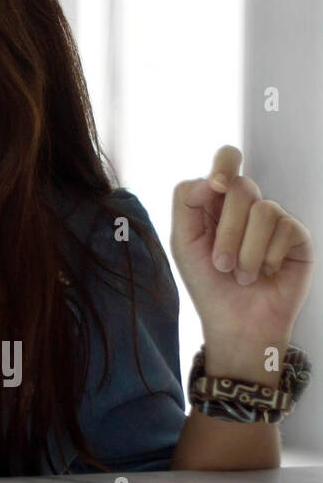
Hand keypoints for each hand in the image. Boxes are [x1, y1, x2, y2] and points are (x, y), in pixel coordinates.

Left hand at [170, 145, 314, 349]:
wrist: (237, 322)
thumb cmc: (208, 283)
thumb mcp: (184, 242)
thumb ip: (187, 203)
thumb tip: (211, 179)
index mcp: (217, 202)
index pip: (228, 160)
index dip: (224, 164)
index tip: (215, 186)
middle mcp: (248, 206)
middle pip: (240, 187)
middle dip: (227, 231)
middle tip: (221, 264)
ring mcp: (274, 220)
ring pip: (264, 210)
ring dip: (246, 251)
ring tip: (241, 275)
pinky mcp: (297, 237)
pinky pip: (286, 229)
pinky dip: (269, 257)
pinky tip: (266, 273)